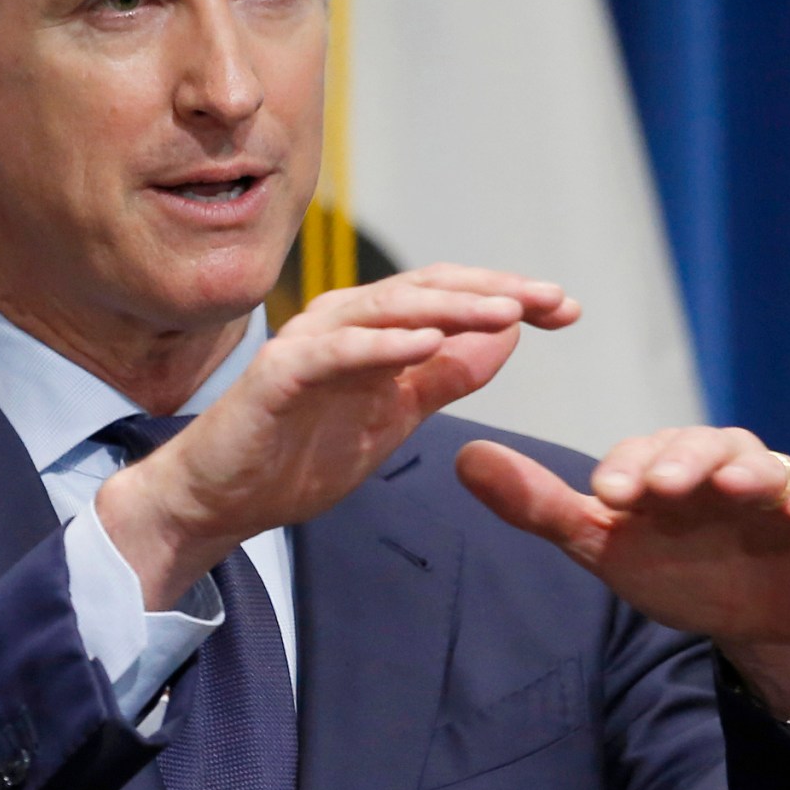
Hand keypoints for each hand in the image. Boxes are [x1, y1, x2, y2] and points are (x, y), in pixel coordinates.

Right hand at [97, 265, 578, 605]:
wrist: (224, 499)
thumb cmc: (301, 453)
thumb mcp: (394, 416)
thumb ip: (445, 376)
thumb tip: (507, 335)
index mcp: (372, 328)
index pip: (450, 297)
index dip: (508, 296)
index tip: (566, 308)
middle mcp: (342, 321)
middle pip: (428, 290)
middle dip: (494, 291)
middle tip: (552, 299)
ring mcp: (309, 343)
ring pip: (388, 310)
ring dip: (450, 308)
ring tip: (505, 311)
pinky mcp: (278, 374)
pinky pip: (337, 352)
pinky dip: (383, 344)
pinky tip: (428, 344)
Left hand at [456, 428, 789, 743]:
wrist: (769, 623)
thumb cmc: (686, 572)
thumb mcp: (608, 546)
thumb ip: (541, 507)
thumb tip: (464, 456)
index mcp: (669, 467)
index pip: (645, 454)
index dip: (628, 470)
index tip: (606, 492)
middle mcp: (725, 464)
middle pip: (704, 448)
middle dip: (683, 464)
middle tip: (660, 487)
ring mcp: (780, 487)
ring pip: (763, 466)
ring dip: (745, 472)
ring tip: (730, 486)